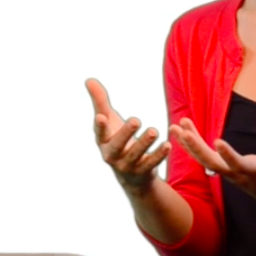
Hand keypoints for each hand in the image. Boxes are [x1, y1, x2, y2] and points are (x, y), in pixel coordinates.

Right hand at [85, 78, 169, 192]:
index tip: (101, 117)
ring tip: (154, 130)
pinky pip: (151, 164)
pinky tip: (167, 144)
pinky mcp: (143, 173)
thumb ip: (100, 101)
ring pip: (136, 155)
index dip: (100, 126)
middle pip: (117, 146)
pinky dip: (159, 155)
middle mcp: (112, 156)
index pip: (100, 133)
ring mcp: (127, 166)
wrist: (131, 175)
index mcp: (103, 142)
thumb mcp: (109, 120)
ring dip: (145, 143)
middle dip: (125, 134)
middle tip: (136, 120)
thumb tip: (88, 79)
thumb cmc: (117, 139)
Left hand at [168, 117, 255, 212]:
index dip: (228, 155)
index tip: (217, 142)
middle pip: (212, 161)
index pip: (238, 165)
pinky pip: (205, 152)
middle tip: (182, 131)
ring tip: (174, 126)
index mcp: (254, 173)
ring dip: (189, 142)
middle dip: (197, 147)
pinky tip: (183, 126)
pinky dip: (194, 140)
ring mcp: (229, 171)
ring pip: (204, 157)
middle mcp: (237, 173)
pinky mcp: (225, 165)